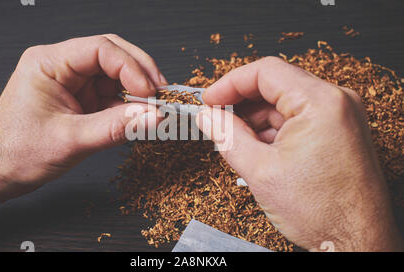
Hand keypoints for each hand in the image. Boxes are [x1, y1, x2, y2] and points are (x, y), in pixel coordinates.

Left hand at [0, 35, 164, 226]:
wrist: (0, 170)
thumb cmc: (18, 152)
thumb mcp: (71, 140)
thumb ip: (115, 127)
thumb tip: (152, 117)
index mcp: (48, 63)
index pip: (100, 49)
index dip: (131, 68)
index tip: (149, 92)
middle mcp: (62, 66)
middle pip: (112, 55)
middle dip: (140, 74)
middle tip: (161, 95)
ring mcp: (73, 81)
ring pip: (116, 74)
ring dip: (137, 91)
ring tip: (153, 109)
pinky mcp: (81, 97)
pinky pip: (112, 93)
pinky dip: (129, 104)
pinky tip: (139, 116)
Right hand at [196, 57, 402, 250]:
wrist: (356, 242)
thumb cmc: (323, 212)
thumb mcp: (260, 171)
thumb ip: (227, 137)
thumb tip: (209, 117)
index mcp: (320, 103)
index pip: (265, 72)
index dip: (230, 83)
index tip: (210, 99)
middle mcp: (337, 103)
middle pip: (276, 86)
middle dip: (242, 104)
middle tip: (217, 120)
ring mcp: (341, 117)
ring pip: (285, 104)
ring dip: (257, 119)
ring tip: (237, 142)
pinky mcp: (339, 132)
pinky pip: (299, 119)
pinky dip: (274, 130)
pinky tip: (259, 149)